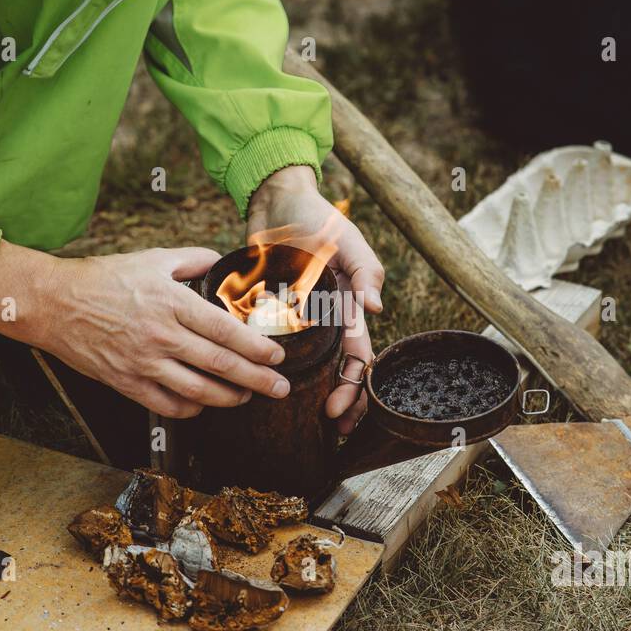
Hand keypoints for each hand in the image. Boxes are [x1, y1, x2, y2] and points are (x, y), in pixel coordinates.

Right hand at [0, 241, 289, 417]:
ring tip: (247, 397)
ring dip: (230, 398)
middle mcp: (162, 336)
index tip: (278, 357)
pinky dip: (192, 409)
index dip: (257, 348)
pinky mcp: (126, 382)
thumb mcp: (153, 258)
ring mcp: (143, 363)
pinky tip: (204, 403)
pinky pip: (167, 405)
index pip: (227, 331)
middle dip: (258, 380)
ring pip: (199, 391)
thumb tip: (222, 260)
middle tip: (279, 388)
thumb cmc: (103, 278)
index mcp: (172, 303)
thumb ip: (192, 259)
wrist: (54, 302)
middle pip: (221, 365)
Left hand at [247, 166, 383, 432]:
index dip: (353, 390)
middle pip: (334, 373)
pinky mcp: (264, 313)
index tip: (337, 412)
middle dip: (338, 404)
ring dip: (304, 395)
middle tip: (328, 430)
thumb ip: (366, 271)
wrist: (275, 201)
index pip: (357, 360)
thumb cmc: (318, 218)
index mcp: (346, 310)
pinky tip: (255, 386)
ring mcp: (294, 320)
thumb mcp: (347, 241)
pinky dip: (264, 367)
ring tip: (295, 421)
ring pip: (303, 368)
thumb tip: (374, 309)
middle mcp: (322, 322)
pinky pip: (265, 347)